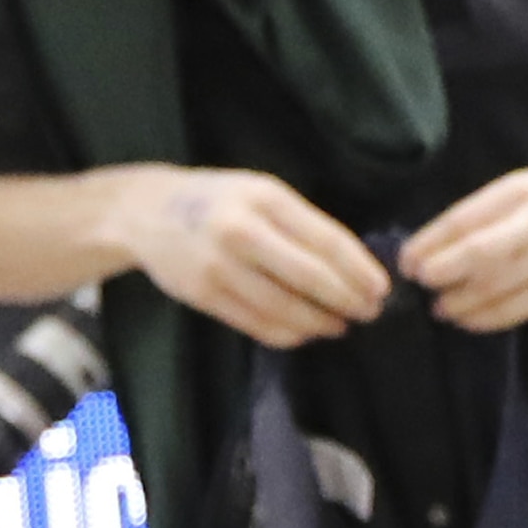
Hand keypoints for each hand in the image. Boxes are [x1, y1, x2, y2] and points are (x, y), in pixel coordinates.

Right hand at [123, 166, 387, 347]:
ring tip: (340, 326)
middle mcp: (242, 231)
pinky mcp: (203, 295)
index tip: (381, 289)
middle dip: (348, 300)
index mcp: (265, 199)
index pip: (327, 241)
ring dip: (321, 323)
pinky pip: (257, 324)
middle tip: (369, 313)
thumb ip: (302, 224)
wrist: (146, 212)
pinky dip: (288, 334)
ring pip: (285, 308)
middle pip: (311, 277)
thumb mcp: (261, 193)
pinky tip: (305, 332)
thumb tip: (356, 265)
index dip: (360, 271)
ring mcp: (219, 266)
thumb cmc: (219, 201)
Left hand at [396, 168, 527, 334]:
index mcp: (524, 192)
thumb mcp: (524, 192)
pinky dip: (484, 318)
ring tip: (440, 306)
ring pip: (495, 287)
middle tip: (421, 284)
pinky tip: (466, 319)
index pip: (466, 219)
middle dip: (442, 272)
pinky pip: (515, 310)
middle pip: (480, 254)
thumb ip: (484, 214)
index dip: (431, 243)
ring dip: (459, 301)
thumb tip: (431, 248)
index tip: (407, 260)